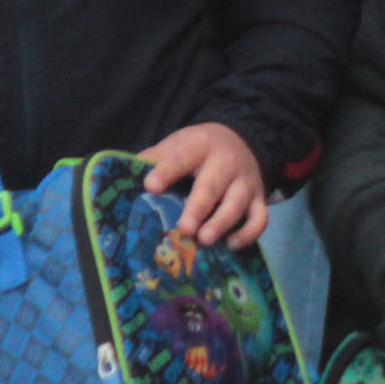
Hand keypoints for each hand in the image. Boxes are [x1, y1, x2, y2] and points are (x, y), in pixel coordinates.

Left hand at [142, 122, 269, 246]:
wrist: (241, 139)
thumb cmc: (198, 150)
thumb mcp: (177, 144)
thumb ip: (155, 159)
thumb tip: (124, 178)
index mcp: (200, 146)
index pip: (181, 158)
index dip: (166, 171)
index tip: (150, 186)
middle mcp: (226, 163)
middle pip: (212, 185)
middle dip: (198, 208)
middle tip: (184, 228)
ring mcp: (245, 182)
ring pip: (237, 203)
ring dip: (222, 222)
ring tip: (206, 239)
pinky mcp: (258, 199)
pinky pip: (260, 218)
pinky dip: (250, 233)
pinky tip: (232, 245)